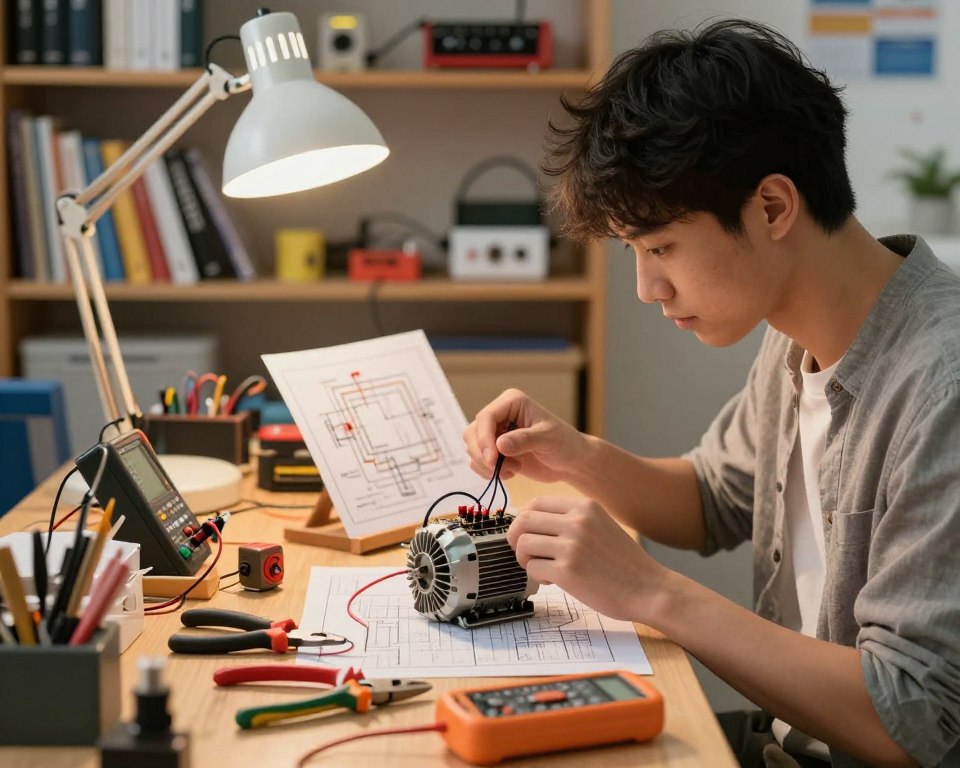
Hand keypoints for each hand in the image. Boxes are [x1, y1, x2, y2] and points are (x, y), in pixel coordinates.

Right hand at [462, 389, 588, 482]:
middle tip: (500, 469)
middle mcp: (500, 415)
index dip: (484, 439)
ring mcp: (496, 433)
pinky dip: (488, 472)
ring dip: (487, 465)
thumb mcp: (548, 439)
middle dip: (483, 454)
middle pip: (472, 432)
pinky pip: (477, 461)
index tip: (492, 460)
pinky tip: (510, 473)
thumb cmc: (565, 444)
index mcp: (512, 402)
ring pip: (472, 448)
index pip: (486, 417)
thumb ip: (524, 440)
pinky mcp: (495, 450)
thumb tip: (500, 445)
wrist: (571, 462)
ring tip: (513, 470)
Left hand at [507, 495, 668, 621]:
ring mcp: (572, 546)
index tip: (526, 532)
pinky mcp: (568, 571)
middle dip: (517, 538)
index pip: (537, 502)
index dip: (524, 518)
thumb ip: (572, 519)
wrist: (649, 589)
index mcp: (585, 507)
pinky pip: (532, 568)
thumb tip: (532, 520)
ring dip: (526, 559)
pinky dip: (537, 576)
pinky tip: (553, 580)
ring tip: (543, 567)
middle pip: (524, 520)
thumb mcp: (601, 525)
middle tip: (526, 553)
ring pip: (523, 543)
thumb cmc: (624, 562)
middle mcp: (577, 521)